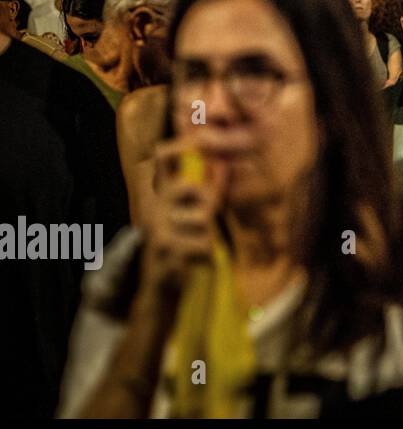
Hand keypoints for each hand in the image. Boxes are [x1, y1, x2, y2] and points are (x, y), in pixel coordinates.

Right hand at [139, 141, 222, 299]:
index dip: (179, 145)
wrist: (158, 288)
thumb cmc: (182, 246)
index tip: (197, 140)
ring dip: (206, 235)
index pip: (160, 161)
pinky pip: (203, 244)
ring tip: (193, 245)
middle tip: (207, 215)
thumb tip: (223, 163)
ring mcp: (157, 229)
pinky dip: (204, 254)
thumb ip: (205, 190)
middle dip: (208, 198)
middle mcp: (152, 208)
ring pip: (202, 219)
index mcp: (158, 196)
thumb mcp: (191, 214)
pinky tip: (190, 261)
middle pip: (189, 187)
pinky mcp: (165, 250)